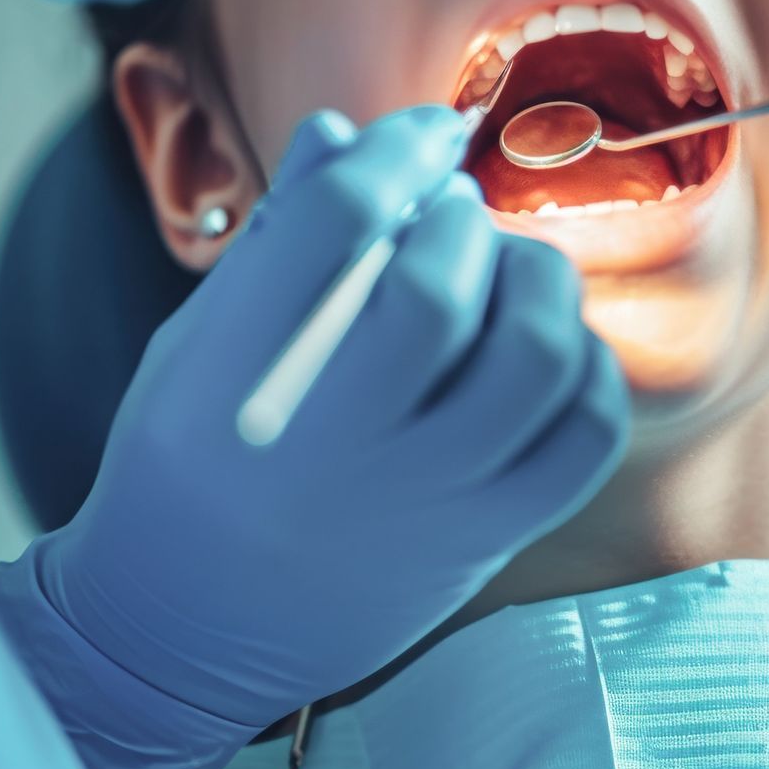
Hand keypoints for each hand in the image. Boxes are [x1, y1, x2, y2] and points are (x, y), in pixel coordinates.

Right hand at [35, 105, 628, 728]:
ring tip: (506, 273)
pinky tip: (547, 350)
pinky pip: (583, 439)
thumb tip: (340, 134)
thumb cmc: (183, 468)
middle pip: (436, 287)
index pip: (336, 222)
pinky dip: (588, 369)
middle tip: (451, 214)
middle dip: (460, 218)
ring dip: (536, 281)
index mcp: (236, 374)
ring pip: (533, 358)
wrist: (180, 634)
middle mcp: (328, 440)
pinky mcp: (478, 542)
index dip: (396, 151)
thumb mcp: (195, 348)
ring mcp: (415, 499)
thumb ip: (273, 245)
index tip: (423, 134)